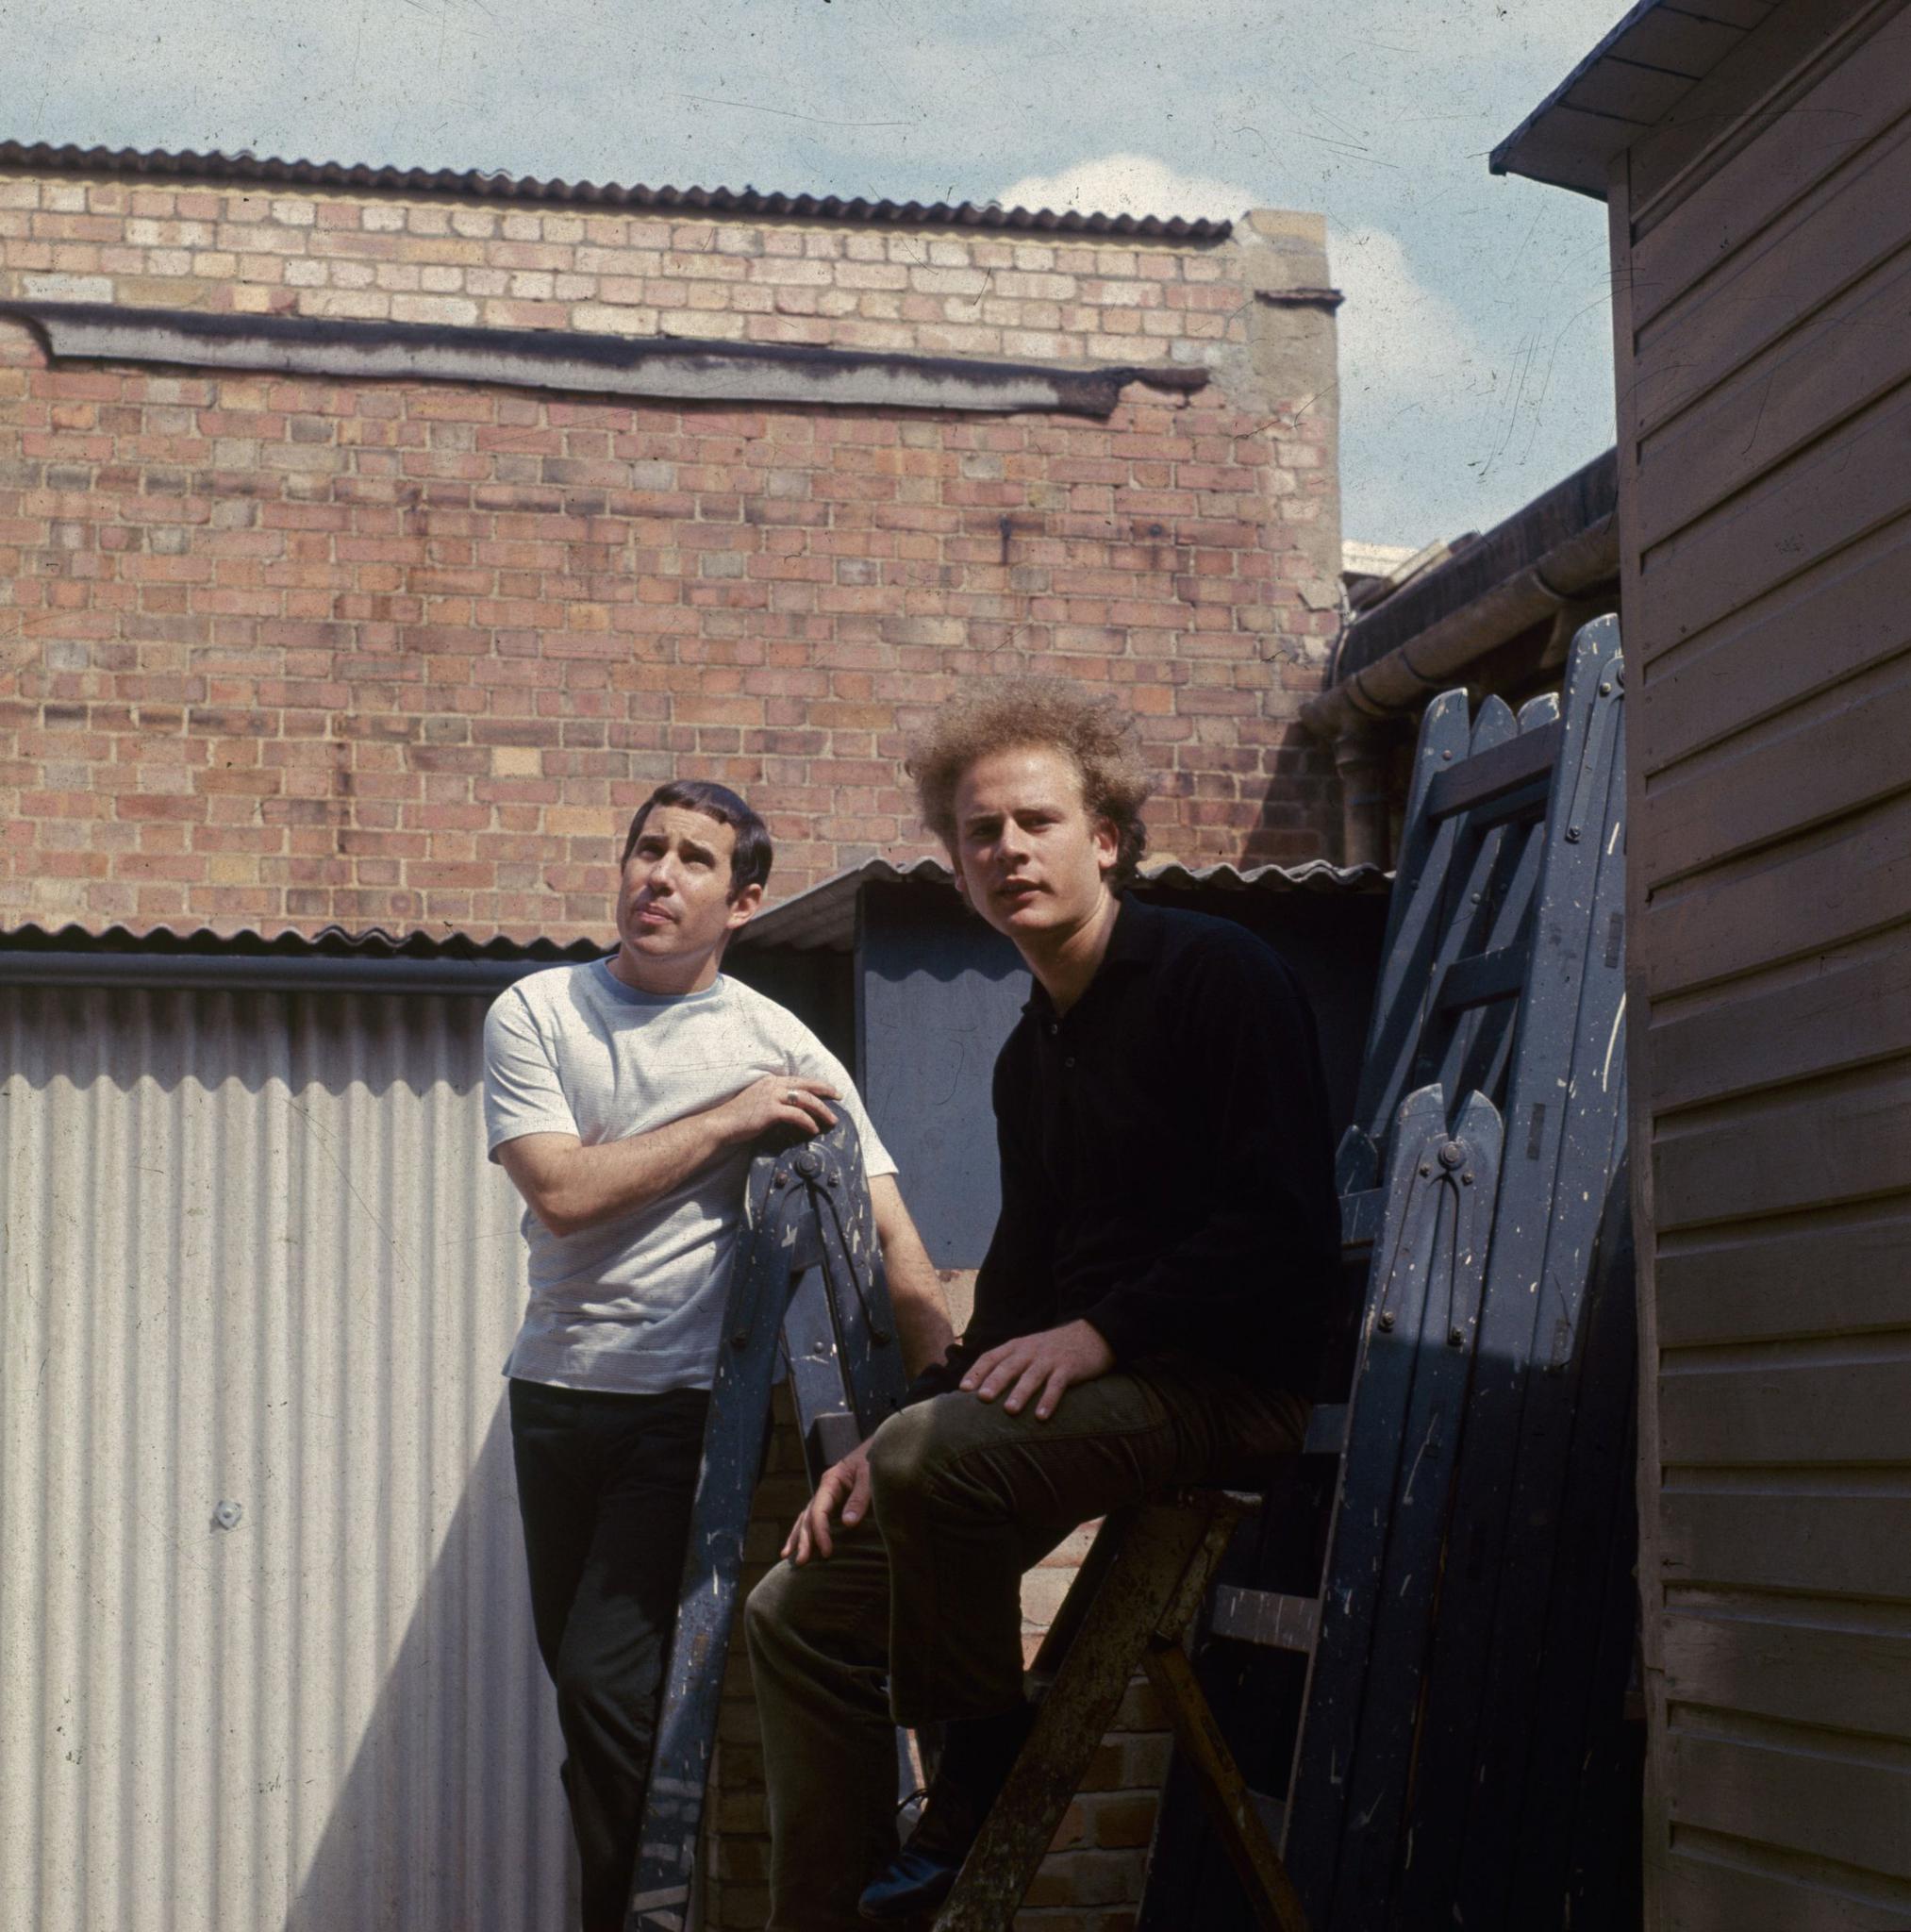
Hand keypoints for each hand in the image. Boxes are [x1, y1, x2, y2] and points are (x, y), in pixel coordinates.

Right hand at [717, 1074, 838, 1143]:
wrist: (721, 1124)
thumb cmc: (738, 1117)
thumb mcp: (759, 1102)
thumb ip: (775, 1101)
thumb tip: (792, 1109)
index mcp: (771, 1081)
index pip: (800, 1080)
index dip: (817, 1084)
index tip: (830, 1091)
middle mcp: (773, 1085)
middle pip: (807, 1085)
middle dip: (826, 1091)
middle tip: (839, 1097)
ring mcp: (772, 1096)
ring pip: (806, 1100)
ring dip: (822, 1110)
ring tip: (831, 1119)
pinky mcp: (771, 1110)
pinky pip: (797, 1115)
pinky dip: (809, 1122)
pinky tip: (813, 1129)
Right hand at [782, 1441, 871, 1564]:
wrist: (881, 1448)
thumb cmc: (875, 1460)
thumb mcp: (869, 1475)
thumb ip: (860, 1497)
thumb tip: (848, 1523)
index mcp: (830, 1481)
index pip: (819, 1510)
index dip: (820, 1532)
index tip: (827, 1551)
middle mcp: (824, 1489)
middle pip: (808, 1516)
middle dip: (804, 1539)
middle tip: (801, 1562)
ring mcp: (827, 1495)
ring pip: (807, 1518)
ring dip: (799, 1537)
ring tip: (788, 1556)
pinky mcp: (834, 1502)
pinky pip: (815, 1518)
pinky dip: (806, 1531)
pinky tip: (799, 1544)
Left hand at [960, 1319, 1113, 1420]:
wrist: (1092, 1335)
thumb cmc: (1054, 1349)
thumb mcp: (1029, 1350)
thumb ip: (1009, 1364)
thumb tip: (982, 1390)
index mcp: (1017, 1346)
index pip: (991, 1357)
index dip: (977, 1372)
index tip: (963, 1389)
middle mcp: (1030, 1351)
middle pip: (1009, 1366)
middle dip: (994, 1382)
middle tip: (981, 1398)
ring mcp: (1050, 1359)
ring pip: (1032, 1376)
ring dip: (1020, 1393)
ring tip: (1010, 1410)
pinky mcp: (1069, 1367)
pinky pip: (1057, 1384)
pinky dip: (1049, 1400)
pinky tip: (1042, 1416)